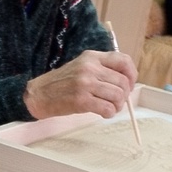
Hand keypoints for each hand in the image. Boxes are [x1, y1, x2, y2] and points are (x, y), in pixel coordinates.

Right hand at [22, 50, 136, 120]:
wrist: (39, 94)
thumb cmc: (62, 83)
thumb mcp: (82, 67)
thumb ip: (102, 69)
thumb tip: (127, 82)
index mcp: (91, 57)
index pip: (123, 60)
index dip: (132, 74)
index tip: (130, 84)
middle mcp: (89, 68)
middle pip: (122, 82)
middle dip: (124, 95)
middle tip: (117, 101)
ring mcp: (85, 84)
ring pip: (118, 96)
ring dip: (117, 106)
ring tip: (110, 108)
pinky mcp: (81, 100)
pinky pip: (107, 108)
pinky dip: (109, 113)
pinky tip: (103, 113)